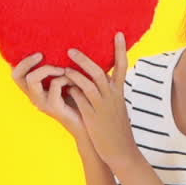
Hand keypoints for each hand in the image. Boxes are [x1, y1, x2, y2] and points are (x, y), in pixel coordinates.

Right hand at [10, 51, 88, 144]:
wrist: (89, 122)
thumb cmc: (79, 97)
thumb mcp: (66, 79)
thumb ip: (59, 67)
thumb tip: (60, 43)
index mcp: (34, 89)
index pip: (16, 74)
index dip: (20, 61)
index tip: (37, 51)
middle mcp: (34, 96)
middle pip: (17, 75)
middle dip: (28, 61)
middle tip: (42, 55)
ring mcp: (41, 103)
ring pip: (32, 79)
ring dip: (48, 68)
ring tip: (63, 69)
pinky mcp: (53, 107)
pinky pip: (54, 85)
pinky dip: (64, 78)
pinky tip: (75, 81)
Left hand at [63, 31, 137, 168]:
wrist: (121, 151)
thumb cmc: (117, 130)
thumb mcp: (117, 108)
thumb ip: (110, 94)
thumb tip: (103, 81)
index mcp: (119, 93)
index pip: (122, 67)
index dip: (120, 49)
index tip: (118, 33)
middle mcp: (112, 97)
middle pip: (100, 72)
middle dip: (85, 60)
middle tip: (71, 50)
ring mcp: (102, 107)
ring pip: (89, 84)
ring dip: (75, 74)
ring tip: (63, 67)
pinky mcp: (92, 117)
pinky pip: (81, 99)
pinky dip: (72, 90)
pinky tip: (63, 86)